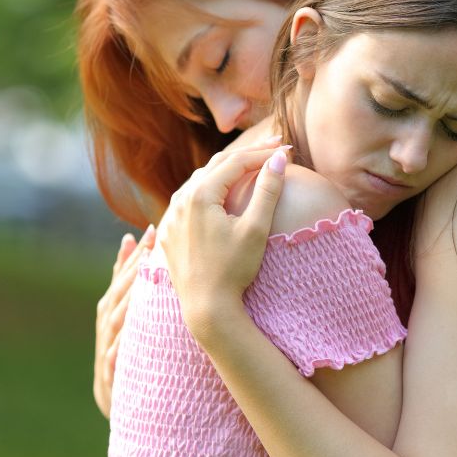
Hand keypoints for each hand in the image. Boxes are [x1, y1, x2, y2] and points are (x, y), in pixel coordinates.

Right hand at [94, 225, 155, 418]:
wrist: (133, 415)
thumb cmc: (136, 362)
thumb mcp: (135, 323)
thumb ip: (128, 286)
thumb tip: (128, 241)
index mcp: (113, 320)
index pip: (122, 283)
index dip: (134, 257)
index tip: (151, 232)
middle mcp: (106, 335)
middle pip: (116, 298)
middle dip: (132, 271)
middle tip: (153, 245)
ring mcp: (105, 358)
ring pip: (113, 325)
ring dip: (128, 301)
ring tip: (146, 278)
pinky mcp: (109, 382)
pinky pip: (113, 360)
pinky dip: (119, 345)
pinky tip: (132, 330)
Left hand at [156, 138, 288, 342]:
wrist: (206, 308)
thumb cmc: (233, 270)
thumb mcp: (255, 228)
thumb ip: (267, 190)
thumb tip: (279, 159)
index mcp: (200, 195)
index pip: (235, 162)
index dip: (263, 153)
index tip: (286, 148)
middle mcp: (180, 200)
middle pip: (216, 166)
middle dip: (246, 155)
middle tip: (272, 147)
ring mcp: (172, 216)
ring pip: (199, 180)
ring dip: (225, 170)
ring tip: (249, 165)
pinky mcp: (170, 231)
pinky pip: (188, 199)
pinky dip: (208, 188)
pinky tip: (219, 191)